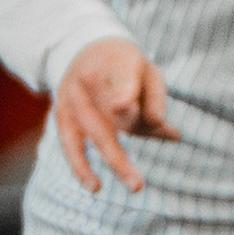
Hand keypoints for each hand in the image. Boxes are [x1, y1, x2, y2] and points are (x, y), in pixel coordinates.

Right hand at [50, 38, 166, 193]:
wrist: (87, 48)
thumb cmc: (126, 65)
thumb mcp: (147, 70)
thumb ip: (156, 101)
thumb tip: (172, 136)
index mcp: (116, 63)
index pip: (121, 82)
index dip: (122, 95)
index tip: (123, 107)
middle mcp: (88, 81)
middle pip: (106, 121)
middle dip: (120, 155)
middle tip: (138, 184)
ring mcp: (71, 99)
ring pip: (92, 135)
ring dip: (112, 161)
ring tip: (133, 186)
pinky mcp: (61, 113)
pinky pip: (70, 143)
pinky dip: (80, 165)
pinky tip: (94, 186)